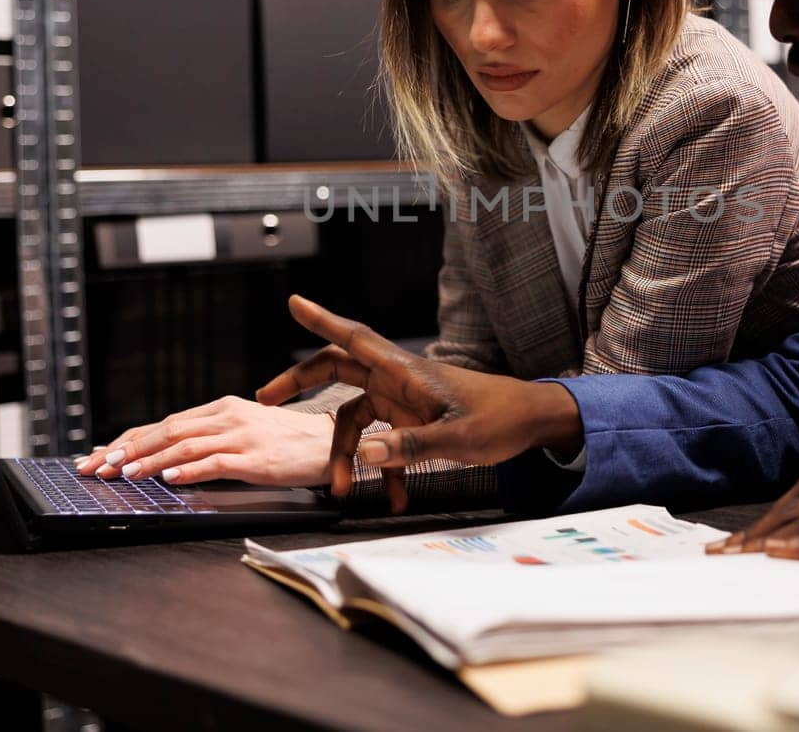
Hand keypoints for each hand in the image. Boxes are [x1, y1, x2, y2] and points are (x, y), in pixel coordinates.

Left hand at [73, 396, 334, 486]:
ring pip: (185, 446)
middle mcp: (228, 417)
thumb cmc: (286, 441)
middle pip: (168, 431)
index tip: (99, 455)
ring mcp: (242, 436)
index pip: (165, 423)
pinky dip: (190, 470)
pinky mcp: (257, 458)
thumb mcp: (244, 430)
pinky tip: (170, 479)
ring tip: (123, 474)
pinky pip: (216, 463)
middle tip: (96, 467)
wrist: (330, 443)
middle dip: (127, 450)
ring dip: (150, 461)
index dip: (129, 439)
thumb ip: (209, 438)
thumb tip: (166, 458)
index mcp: (221, 408)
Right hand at [254, 295, 582, 511]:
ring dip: (343, 452)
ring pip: (354, 416)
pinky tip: (392, 498)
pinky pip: (382, 441)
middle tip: (265, 398)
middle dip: (300, 383)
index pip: (355, 338)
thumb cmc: (501, 420)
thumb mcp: (457, 438)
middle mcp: (397, 379)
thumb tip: (363, 455)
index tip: (293, 301)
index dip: (322, 320)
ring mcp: (404, 399)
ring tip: (341, 489)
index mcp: (405, 371)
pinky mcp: (414, 418)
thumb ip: (410, 446)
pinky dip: (381, 468)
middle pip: (337, 370)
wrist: (533, 423)